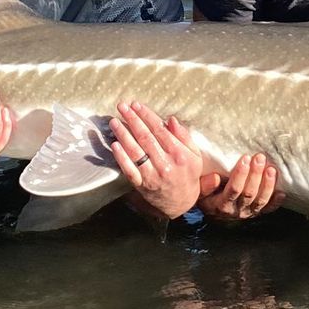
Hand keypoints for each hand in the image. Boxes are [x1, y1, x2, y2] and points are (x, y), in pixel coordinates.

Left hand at [109, 101, 205, 221]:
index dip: (147, 116)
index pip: (160, 130)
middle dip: (132, 120)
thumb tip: (171, 120)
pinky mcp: (142, 185)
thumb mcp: (194, 155)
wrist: (181, 203)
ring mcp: (152, 175)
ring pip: (136, 151)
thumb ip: (184, 137)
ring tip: (114, 121)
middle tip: (122, 107)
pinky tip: (114, 145)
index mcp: (179, 154)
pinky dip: (121, 157)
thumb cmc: (188, 175)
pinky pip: (129, 170)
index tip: (136, 105)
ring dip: (123, 135)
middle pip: (145, 138)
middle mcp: (166, 164)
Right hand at [198, 153, 283, 222]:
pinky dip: (275, 202)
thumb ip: (205, 186)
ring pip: (260, 201)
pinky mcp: (256, 213)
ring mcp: (248, 213)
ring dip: (267, 184)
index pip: (233, 190)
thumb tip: (215, 178)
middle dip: (255, 175)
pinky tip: (281, 193)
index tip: (245, 159)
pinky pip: (268, 209)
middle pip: (249, 193)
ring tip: (271, 169)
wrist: (212, 213)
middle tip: (259, 158)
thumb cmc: (206, 196)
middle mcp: (236, 211)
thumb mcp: (199, 192)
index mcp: (221, 205)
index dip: (240, 175)